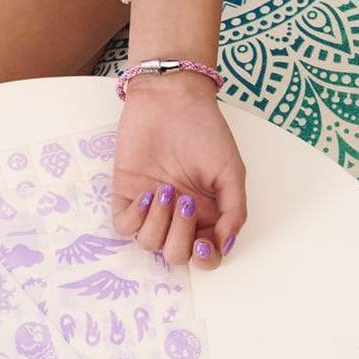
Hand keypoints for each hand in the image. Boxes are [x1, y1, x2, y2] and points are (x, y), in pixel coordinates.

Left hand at [111, 72, 246, 268]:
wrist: (171, 99)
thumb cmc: (204, 131)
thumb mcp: (231, 171)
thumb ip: (234, 211)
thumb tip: (226, 245)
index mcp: (207, 214)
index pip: (205, 256)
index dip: (204, 260)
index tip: (203, 244)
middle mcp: (178, 216)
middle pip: (176, 255)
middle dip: (180, 238)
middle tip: (185, 203)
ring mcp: (151, 208)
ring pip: (150, 244)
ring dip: (159, 223)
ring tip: (167, 190)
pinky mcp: (126, 195)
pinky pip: (125, 227)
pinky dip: (136, 218)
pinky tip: (147, 193)